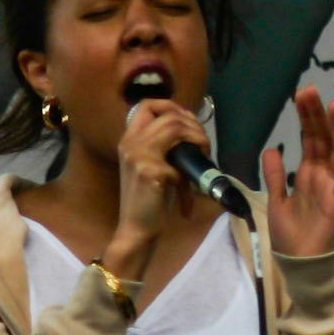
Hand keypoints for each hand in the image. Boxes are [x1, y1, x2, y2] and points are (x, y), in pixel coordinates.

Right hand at [104, 97, 212, 276]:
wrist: (136, 229)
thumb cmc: (148, 201)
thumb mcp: (151, 167)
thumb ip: (163, 147)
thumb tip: (192, 132)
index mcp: (129, 140)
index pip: (148, 104)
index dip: (172, 107)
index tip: (188, 122)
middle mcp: (130, 142)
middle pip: (170, 115)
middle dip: (194, 126)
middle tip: (204, 146)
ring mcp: (138, 155)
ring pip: (176, 128)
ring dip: (197, 139)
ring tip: (204, 157)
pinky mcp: (151, 171)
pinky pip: (180, 163)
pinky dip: (189, 177)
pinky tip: (189, 196)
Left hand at [261, 86, 333, 256]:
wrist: (299, 263)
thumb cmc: (291, 235)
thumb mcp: (276, 200)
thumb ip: (275, 176)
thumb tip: (271, 149)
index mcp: (307, 173)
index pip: (308, 139)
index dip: (305, 118)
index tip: (301, 95)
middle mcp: (322, 175)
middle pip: (321, 139)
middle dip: (316, 115)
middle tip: (310, 90)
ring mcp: (332, 186)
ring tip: (333, 105)